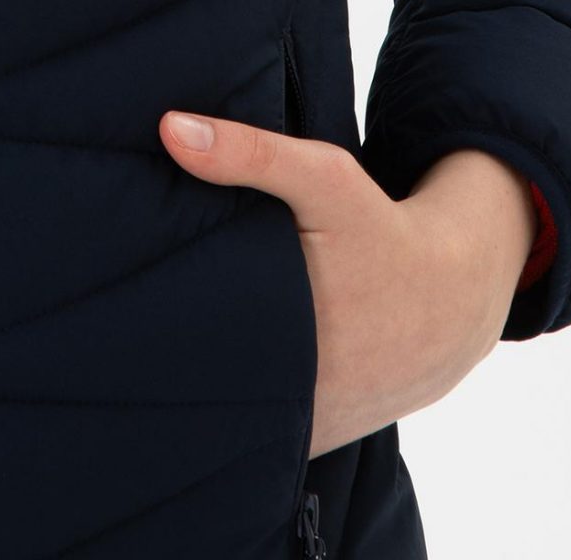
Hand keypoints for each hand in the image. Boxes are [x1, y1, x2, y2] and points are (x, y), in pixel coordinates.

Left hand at [158, 109, 536, 458]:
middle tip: (125, 319)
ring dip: (200, 388)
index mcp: (290, 332)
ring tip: (155, 348)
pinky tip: (209, 378)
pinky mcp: (317, 441)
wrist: (453, 299)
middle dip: (167, 353)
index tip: (117, 297)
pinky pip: (261, 437)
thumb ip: (249, 152)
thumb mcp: (325, 179)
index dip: (151, 323)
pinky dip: (236, 415)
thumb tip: (170, 129)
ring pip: (231, 418)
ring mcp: (309, 429)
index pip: (188, 341)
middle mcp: (299, 396)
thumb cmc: (381, 230)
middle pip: (204, 381)